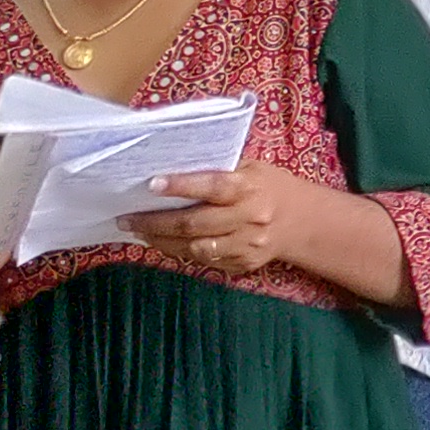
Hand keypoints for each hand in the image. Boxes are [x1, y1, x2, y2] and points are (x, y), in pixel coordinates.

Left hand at [125, 163, 371, 275]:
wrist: (302, 222)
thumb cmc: (268, 186)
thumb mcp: (250, 168)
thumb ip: (218, 169)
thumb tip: (171, 165)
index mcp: (250, 187)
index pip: (213, 186)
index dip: (182, 185)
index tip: (152, 184)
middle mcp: (250, 218)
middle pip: (195, 224)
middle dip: (156, 222)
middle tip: (127, 218)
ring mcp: (247, 245)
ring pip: (195, 248)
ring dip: (162, 241)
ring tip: (139, 232)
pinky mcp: (243, 264)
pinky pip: (204, 261)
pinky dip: (179, 252)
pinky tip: (163, 242)